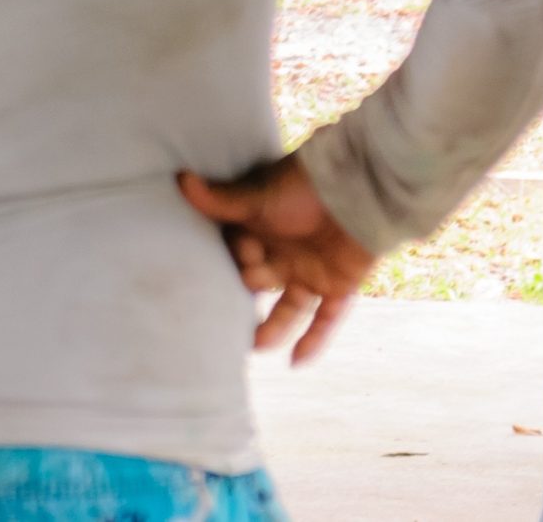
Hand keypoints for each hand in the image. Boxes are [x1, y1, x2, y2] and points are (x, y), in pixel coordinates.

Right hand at [178, 156, 376, 366]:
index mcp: (264, 230)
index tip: (213, 279)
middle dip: (242, 305)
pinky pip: (326, 319)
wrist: (362, 187)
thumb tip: (181, 179)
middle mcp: (285, 253)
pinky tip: (296, 363)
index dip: (228, 268)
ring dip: (272, 330)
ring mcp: (312, 271)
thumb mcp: (260, 196)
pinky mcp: (340, 284)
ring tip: (254, 349)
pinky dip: (314, 340)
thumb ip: (222, 200)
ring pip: (288, 310)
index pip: (236, 257)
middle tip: (220, 329)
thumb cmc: (307, 185)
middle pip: (258, 287)